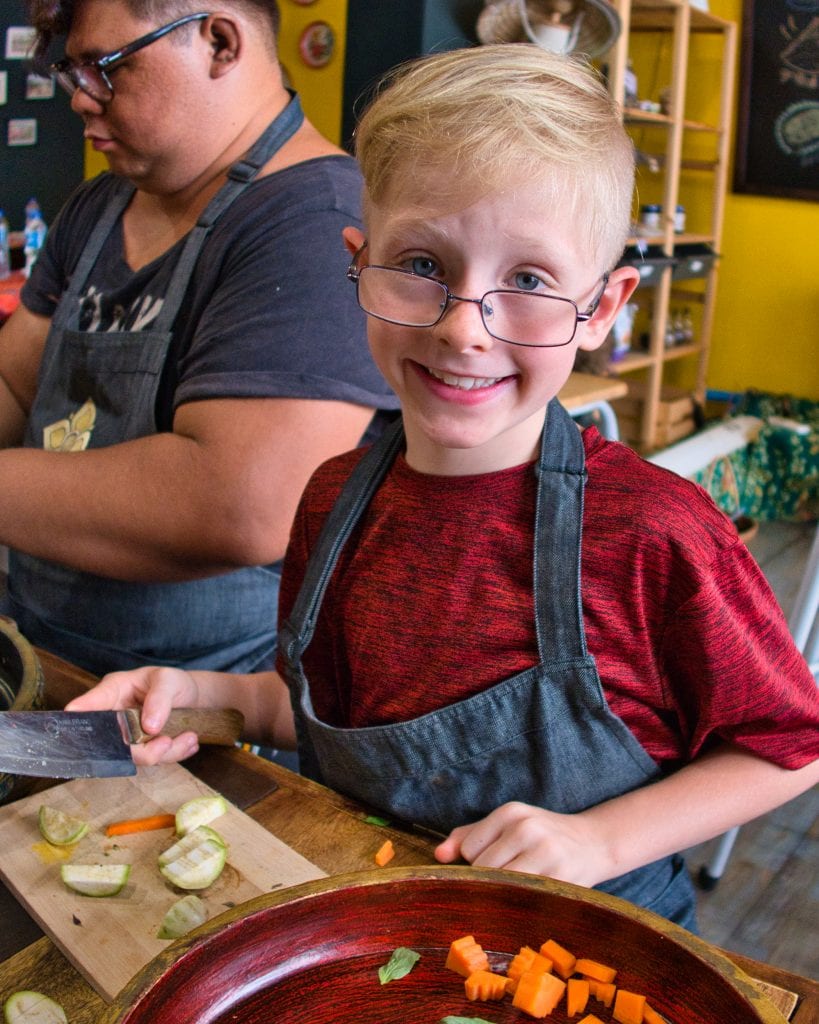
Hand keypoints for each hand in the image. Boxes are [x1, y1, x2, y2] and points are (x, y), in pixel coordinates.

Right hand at [65, 666, 200, 766]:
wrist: (191, 698)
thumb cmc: (172, 683)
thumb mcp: (169, 680)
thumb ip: (159, 699)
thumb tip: (149, 726)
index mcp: (113, 691)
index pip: (87, 705)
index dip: (77, 717)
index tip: (74, 723)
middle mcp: (113, 716)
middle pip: (111, 744)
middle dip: (142, 750)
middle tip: (167, 743)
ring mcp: (125, 736)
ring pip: (135, 758)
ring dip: (166, 753)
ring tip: (190, 737)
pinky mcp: (140, 750)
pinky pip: (153, 761)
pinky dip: (175, 755)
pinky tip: (189, 742)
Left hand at [434, 801, 608, 887]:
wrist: (593, 843)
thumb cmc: (541, 835)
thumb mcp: (507, 825)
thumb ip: (468, 836)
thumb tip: (438, 856)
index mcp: (511, 812)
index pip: (469, 849)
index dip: (477, 862)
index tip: (497, 862)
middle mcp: (526, 828)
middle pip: (483, 869)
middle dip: (490, 879)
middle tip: (510, 876)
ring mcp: (544, 852)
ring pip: (501, 885)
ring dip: (505, 892)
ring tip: (520, 884)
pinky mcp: (560, 877)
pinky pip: (524, 897)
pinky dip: (522, 900)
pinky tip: (533, 893)